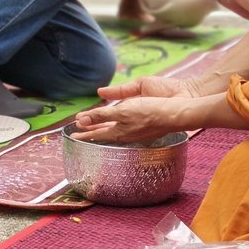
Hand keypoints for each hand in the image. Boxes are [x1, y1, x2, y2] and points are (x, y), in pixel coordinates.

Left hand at [73, 93, 188, 144]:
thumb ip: (101, 116)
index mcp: (119, 132)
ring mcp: (136, 131)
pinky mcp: (145, 125)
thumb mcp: (122, 112)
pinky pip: (124, 126)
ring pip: (114, 130)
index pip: (96, 134)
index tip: (72, 136)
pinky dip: (115, 124)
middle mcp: (126, 133)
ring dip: (102, 127)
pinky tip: (119, 123)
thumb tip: (81, 121)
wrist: (176, 112)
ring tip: (93, 127)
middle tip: (79, 131)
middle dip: (91, 131)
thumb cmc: (150, 112)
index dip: (84, 134)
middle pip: (104, 133)